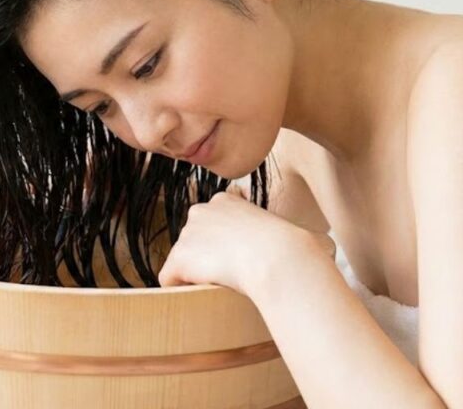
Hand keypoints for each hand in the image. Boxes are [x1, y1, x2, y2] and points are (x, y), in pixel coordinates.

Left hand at [158, 189, 318, 296]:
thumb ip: (297, 235)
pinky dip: (180, 290)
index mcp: (226, 200)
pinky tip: (200, 293)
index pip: (214, 223)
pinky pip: (169, 279)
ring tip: (224, 283)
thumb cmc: (297, 250)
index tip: (240, 258)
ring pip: (183, 261)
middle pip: (194, 241)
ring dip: (198, 275)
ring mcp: (187, 234)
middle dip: (207, 258)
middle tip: (232, 273)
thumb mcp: (299, 232)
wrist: (279, 258)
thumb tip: (326, 246)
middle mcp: (200, 211)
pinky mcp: (179, 258)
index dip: (225, 245)